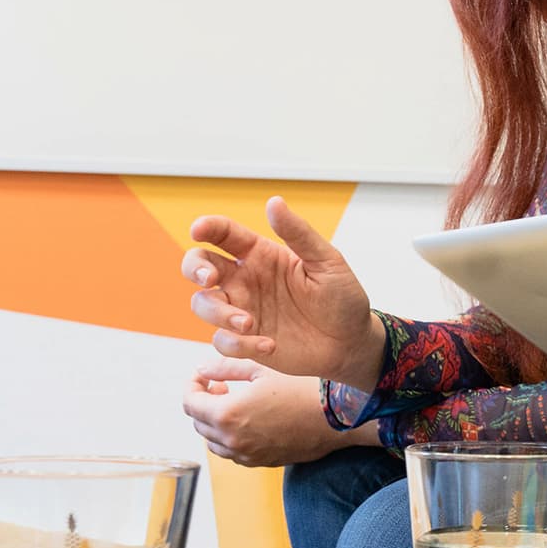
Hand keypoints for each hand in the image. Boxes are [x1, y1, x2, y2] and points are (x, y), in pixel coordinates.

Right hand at [180, 197, 382, 387]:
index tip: (198, 229)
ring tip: (249, 323)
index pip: (225, 234)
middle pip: (198, 265)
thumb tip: (274, 202)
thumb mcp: (326, 262)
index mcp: (261, 254)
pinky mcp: (245, 340)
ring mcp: (242, 309)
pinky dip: (238, 344)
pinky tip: (269, 345)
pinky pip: (223, 341)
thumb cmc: (341, 297)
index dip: (207, 227)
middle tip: (211, 279)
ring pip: (203, 304)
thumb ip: (298, 234)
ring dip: (218, 314)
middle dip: (195, 268)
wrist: (351, 342)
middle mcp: (245, 279)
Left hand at [182, 357, 373, 466]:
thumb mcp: (263, 369)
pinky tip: (249, 420)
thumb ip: (226, 369)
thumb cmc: (303, 387)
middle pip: (199, 423)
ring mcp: (246, 455)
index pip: (190, 403)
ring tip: (234, 403)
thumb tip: (202, 370)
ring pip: (213, 442)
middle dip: (203, 402)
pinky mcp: (260, 462)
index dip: (192, 385)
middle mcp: (232, 440)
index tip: (203, 376)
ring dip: (215, 422)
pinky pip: (233, 452)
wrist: (336, 417)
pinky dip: (231, 437)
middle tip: (220, 385)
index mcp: (228, 414)